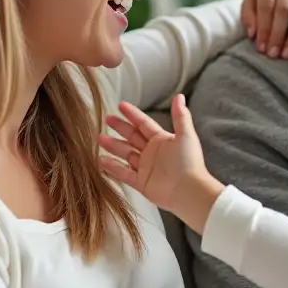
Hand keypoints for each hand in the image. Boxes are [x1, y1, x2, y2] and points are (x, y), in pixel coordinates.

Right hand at [99, 95, 222, 229]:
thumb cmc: (189, 162)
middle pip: (132, 137)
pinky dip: (112, 167)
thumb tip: (179, 96)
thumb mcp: (186, 135)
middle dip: (120, 128)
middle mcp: (153, 152)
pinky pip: (123, 173)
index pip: (144, 123)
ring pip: (125, 154)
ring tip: (99, 138)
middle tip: (106, 119)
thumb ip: (181, 116)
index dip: (132, 114)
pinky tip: (100, 160)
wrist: (188, 190)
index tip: (120, 105)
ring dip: (113, 146)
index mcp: (162, 140)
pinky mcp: (141, 182)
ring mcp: (146, 167)